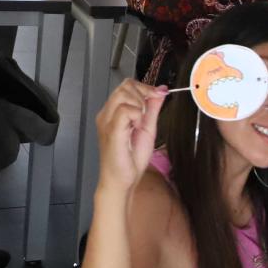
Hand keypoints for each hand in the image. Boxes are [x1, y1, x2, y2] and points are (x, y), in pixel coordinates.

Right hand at [95, 79, 167, 193]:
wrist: (122, 181)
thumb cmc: (131, 159)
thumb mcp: (148, 128)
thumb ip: (152, 109)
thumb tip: (161, 91)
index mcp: (114, 112)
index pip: (126, 86)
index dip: (145, 87)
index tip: (158, 95)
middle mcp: (107, 114)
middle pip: (124, 86)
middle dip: (143, 94)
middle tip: (147, 113)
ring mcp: (107, 121)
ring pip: (123, 94)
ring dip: (139, 105)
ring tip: (140, 122)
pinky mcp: (111, 130)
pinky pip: (124, 110)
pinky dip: (136, 115)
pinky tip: (137, 127)